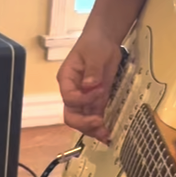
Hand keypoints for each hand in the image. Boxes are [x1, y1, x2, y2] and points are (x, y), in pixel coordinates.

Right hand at [57, 27, 122, 141]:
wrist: (105, 41)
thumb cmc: (95, 43)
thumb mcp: (94, 53)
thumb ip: (92, 70)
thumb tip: (90, 85)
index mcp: (67, 80)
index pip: (69, 97)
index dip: (83, 99)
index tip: (99, 90)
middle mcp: (73, 92)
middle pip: (71, 115)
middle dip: (84, 123)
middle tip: (99, 123)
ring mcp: (84, 99)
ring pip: (83, 121)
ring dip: (93, 130)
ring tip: (106, 135)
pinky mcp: (96, 101)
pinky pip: (95, 117)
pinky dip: (100, 127)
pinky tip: (108, 134)